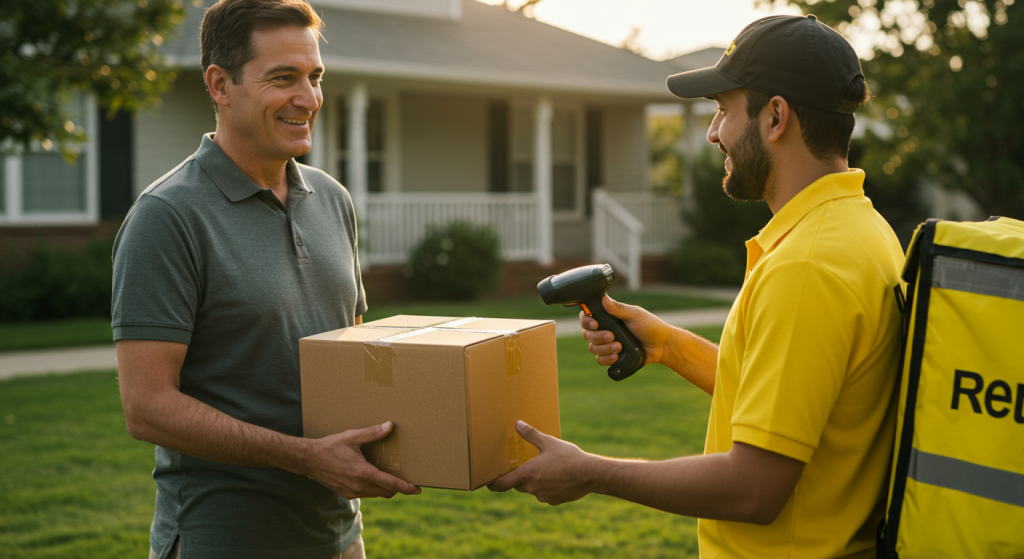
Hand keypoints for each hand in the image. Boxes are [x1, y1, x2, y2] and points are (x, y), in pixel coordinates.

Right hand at [304, 421, 420, 498]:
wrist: (308, 460)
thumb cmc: (330, 447)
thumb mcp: (352, 437)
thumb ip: (372, 433)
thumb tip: (390, 425)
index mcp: (362, 473)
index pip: (390, 484)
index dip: (406, 487)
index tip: (417, 489)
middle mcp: (358, 486)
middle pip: (386, 492)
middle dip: (398, 488)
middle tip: (408, 481)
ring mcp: (352, 492)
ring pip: (377, 494)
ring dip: (386, 488)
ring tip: (392, 478)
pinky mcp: (346, 494)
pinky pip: (366, 494)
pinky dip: (374, 489)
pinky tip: (374, 478)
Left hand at [488, 421, 594, 504]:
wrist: (590, 474)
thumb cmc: (568, 457)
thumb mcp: (548, 442)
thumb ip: (531, 434)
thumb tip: (517, 424)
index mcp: (527, 474)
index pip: (502, 484)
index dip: (493, 484)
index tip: (489, 482)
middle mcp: (532, 488)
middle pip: (518, 485)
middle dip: (520, 477)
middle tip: (525, 466)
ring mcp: (543, 496)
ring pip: (532, 489)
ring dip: (535, 481)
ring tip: (546, 469)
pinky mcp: (554, 501)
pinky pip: (545, 494)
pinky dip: (547, 487)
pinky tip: (558, 477)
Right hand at [580, 295, 672, 366]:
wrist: (662, 346)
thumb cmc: (651, 326)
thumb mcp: (635, 315)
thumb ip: (619, 308)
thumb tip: (603, 298)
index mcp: (609, 317)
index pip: (588, 317)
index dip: (586, 321)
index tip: (595, 324)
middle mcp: (606, 330)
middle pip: (588, 334)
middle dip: (598, 336)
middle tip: (612, 336)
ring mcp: (608, 344)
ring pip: (593, 348)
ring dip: (604, 348)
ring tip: (619, 347)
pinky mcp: (612, 356)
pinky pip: (600, 360)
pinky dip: (606, 359)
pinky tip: (616, 356)